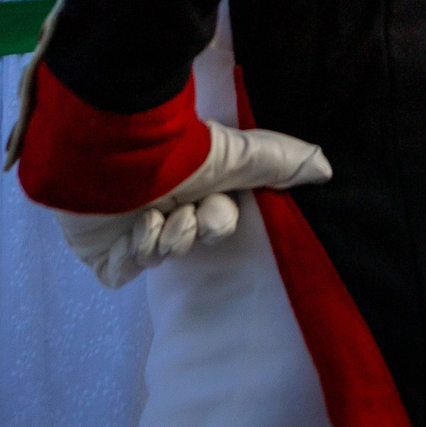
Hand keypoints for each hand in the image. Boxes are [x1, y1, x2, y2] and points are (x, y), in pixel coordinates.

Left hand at [52, 120, 330, 289]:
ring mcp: (128, 228)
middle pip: (190, 240)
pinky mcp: (99, 251)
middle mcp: (161, 205)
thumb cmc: (174, 152)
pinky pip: (121, 273)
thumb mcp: (236, 155)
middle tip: (183, 214)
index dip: (217, 221)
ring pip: (159, 256)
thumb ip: (280, 160)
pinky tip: (131, 232)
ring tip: (151, 217)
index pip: (216, 220)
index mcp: (191, 185)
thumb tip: (326, 169)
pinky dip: (132, 257)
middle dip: (191, 231)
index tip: (212, 207)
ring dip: (162, 239)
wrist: (107, 157)